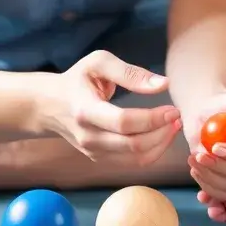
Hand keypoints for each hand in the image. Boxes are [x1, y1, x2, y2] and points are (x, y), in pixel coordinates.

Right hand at [38, 50, 181, 161]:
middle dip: (162, 133)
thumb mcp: (99, 63)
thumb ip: (131, 73)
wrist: (49, 105)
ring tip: (173, 125)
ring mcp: (93, 151)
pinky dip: (152, 150)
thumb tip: (163, 84)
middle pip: (133, 145)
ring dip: (161, 144)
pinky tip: (160, 134)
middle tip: (176, 116)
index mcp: (86, 110)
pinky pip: (132, 162)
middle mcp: (88, 136)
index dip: (153, 118)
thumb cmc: (78, 79)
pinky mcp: (99, 158)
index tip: (172, 109)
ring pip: (136, 159)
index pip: (124, 122)